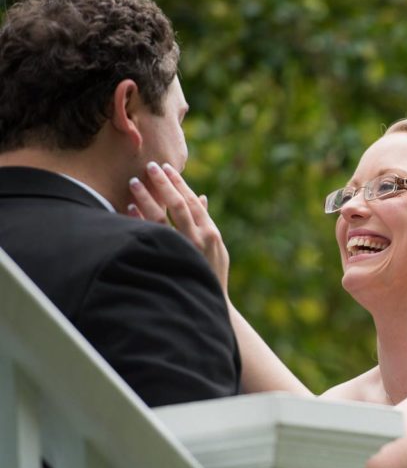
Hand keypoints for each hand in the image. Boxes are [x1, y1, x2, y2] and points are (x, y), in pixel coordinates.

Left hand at [127, 161, 229, 291]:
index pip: (192, 201)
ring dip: (147, 198)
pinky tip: (129, 208)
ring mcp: (182, 248)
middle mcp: (198, 238)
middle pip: (178, 204)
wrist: (209, 301)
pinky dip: (139, 220)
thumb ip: (206, 221)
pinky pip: (150, 235)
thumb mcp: (216, 246)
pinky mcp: (167, 258)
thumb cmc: (212, 272)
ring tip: (134, 182)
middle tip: (150, 166)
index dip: (178, 183)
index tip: (166, 168)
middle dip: (163, 184)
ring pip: (161, 217)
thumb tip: (201, 197)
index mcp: (211, 232)